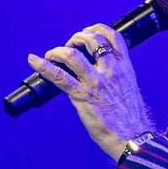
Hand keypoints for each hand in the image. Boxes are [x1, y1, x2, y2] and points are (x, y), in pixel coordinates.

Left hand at [27, 23, 156, 160]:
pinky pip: (59, 76)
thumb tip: (103, 77)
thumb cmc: (132, 121)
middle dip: (77, 38)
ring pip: (73, 54)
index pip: (114, 38)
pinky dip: (43, 66)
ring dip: (59, 50)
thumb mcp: (129, 91)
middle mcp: (111, 70)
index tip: (89, 32)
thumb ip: (117, 79)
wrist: (134, 139)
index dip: (98, 29)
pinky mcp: (82, 95)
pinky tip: (33, 60)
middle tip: (70, 45)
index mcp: (125, 69)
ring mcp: (96, 82)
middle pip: (92, 39)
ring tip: (52, 54)